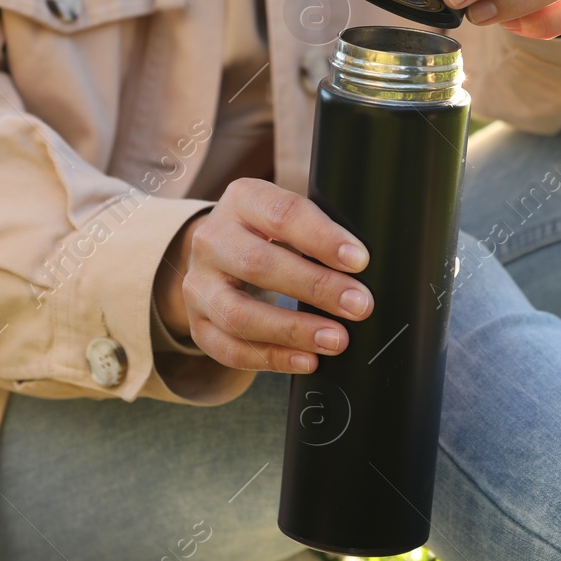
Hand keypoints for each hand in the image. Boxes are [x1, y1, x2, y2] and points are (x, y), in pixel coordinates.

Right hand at [153, 178, 373, 372]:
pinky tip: (307, 360)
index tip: (359, 261)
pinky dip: (272, 358)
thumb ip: (321, 233)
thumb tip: (363, 266)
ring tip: (336, 340)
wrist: (221, 253)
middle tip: (359, 305)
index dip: (322, 238)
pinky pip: (230, 348)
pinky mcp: (197, 323)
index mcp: (242, 200)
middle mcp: (211, 240)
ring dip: (293, 330)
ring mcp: (198, 284)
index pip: (282, 214)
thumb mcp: (291, 218)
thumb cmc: (271, 234)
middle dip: (315, 287)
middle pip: (258, 265)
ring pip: (238, 314)